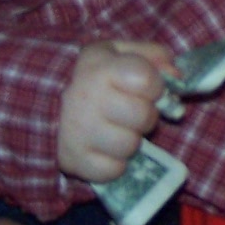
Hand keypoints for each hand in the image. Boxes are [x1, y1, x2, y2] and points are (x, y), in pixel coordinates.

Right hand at [59, 40, 173, 181]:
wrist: (47, 107)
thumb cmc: (95, 79)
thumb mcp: (120, 54)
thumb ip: (153, 56)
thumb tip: (176, 77)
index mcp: (99, 67)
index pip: (147, 79)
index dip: (155, 86)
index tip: (145, 89)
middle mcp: (85, 98)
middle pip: (143, 116)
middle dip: (144, 116)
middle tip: (131, 113)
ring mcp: (78, 131)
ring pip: (130, 146)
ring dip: (130, 141)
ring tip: (116, 130)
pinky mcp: (74, 160)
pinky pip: (114, 170)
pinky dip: (115, 163)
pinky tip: (104, 149)